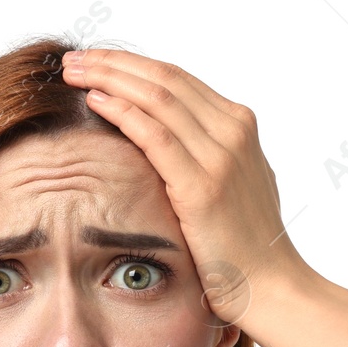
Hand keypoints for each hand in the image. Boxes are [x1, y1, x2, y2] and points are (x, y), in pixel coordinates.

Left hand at [60, 48, 316, 325]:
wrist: (274, 287)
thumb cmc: (246, 248)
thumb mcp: (232, 187)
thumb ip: (206, 158)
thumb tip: (171, 147)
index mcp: (239, 127)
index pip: (178, 79)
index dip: (133, 65)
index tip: (97, 62)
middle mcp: (233, 131)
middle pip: (165, 77)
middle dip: (114, 62)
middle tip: (74, 58)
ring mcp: (221, 156)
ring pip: (156, 96)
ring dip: (109, 78)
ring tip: (73, 71)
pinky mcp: (203, 185)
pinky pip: (155, 134)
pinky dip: (122, 112)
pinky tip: (94, 101)